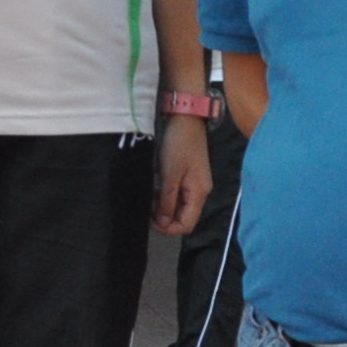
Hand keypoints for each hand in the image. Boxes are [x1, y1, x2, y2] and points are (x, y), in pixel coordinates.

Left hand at [152, 112, 208, 233]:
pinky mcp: (189, 175)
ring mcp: (195, 183)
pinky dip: (165, 195)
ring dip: (163, 206)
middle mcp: (200, 191)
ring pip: (178, 205)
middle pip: (183, 216)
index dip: (168, 228)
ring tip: (149, 196)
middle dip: (164, 216)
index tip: (150, 221)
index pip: (186, 224)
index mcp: (199, 193)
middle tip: (146, 207)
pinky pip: (177, 193)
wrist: (185, 118)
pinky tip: (154, 187)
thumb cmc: (178, 144)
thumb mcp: (170, 174)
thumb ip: (167, 201)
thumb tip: (164, 223)